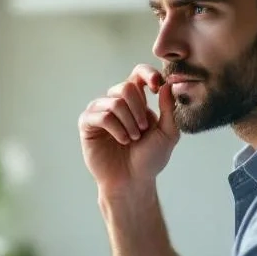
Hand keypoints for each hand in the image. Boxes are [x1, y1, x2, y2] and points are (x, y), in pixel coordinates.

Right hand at [79, 64, 180, 192]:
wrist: (133, 181)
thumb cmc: (150, 159)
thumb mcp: (168, 133)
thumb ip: (169, 109)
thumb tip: (167, 84)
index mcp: (136, 101)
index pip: (137, 74)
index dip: (147, 74)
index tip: (156, 86)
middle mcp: (116, 103)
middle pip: (125, 87)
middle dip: (138, 109)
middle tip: (143, 129)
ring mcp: (100, 113)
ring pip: (114, 102)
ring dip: (128, 122)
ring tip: (133, 139)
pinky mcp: (88, 125)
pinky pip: (101, 116)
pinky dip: (116, 128)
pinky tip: (122, 140)